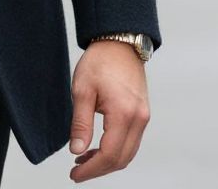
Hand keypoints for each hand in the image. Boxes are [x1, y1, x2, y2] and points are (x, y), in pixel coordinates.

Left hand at [68, 40, 150, 181]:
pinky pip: (131, 141)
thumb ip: (80, 123)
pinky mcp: (142, 114)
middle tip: (77, 171)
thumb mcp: (82, 90)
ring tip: (83, 160)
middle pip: (122, 159)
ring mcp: (143, 117)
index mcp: (124, 114)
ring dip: (107, 161)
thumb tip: (76, 150)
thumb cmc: (99, 62)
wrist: (119, 42)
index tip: (74, 174)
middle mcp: (139, 119)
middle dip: (99, 169)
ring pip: (128, 153)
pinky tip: (98, 147)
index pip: (109, 155)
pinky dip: (116, 150)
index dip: (92, 169)